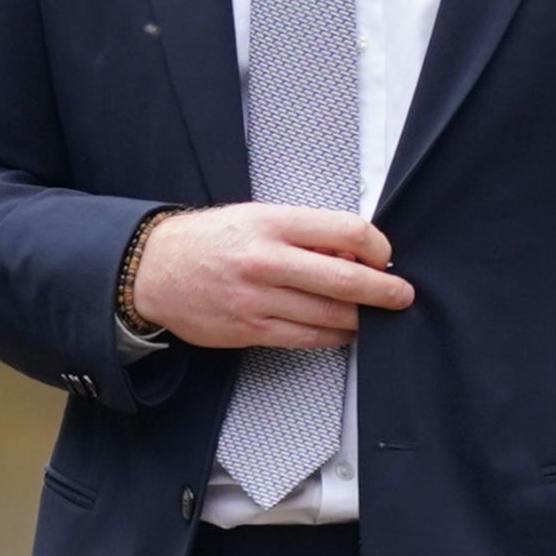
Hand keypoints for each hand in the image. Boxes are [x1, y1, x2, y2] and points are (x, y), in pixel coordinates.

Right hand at [129, 202, 412, 348]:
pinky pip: (308, 338)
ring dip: (360, 317)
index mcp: (273, 222)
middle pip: (346, 279)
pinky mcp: (251, 329)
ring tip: (370, 313)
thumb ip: (306, 232)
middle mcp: (267, 260)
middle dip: (384, 290)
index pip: (347, 232)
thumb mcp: (257, 217)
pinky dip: (334, 336)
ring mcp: (258, 298)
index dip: (377, 246)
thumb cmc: (210, 240)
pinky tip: (342, 330)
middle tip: (401, 295)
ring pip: (332, 315)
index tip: (384, 255)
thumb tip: (355, 252)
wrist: (154, 271)